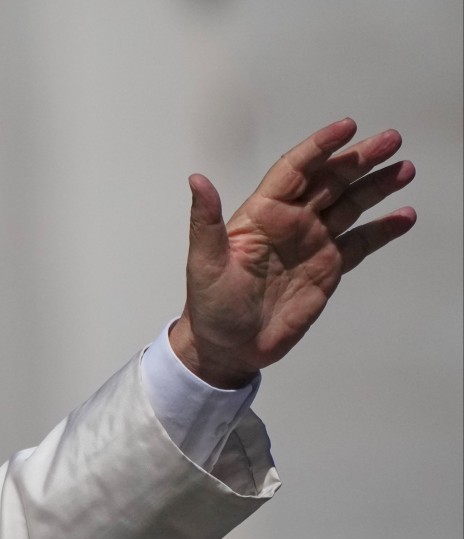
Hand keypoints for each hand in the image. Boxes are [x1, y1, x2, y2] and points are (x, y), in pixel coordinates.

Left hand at [170, 118, 416, 387]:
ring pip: (350, 205)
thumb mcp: (204, 262)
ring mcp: (312, 243)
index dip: (319, 147)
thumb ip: (205, 221)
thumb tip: (197, 180)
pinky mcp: (328, 268)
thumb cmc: (210, 305)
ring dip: (377, 186)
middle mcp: (290, 222)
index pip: (294, 170)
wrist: (229, 348)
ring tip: (405, 169)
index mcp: (261, 214)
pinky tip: (404, 216)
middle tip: (391, 140)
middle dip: (359, 159)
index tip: (347, 127)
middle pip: (330, 181)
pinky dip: (382, 229)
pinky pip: (360, 242)